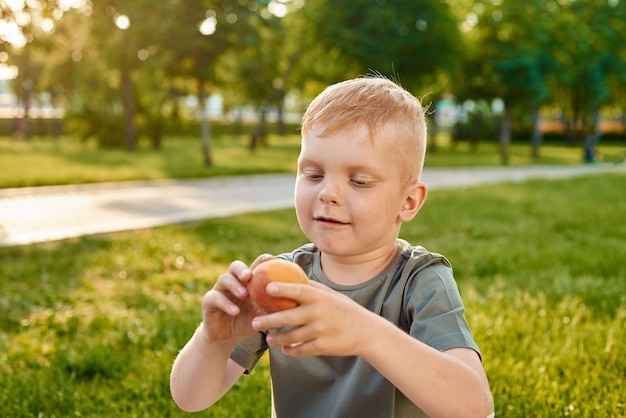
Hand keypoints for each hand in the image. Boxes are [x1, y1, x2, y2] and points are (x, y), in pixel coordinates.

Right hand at [200, 254, 273, 343]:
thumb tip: (296, 303)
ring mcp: (219, 290)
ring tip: (244, 294)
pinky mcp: (209, 302)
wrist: (227, 337)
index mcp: (246, 282)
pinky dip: (226, 303)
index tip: (272, 259)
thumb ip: (275, 307)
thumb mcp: (263, 315)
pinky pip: (215, 298)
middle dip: (242, 269)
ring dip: (234, 285)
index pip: (254, 266)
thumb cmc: (248, 322)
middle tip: (249, 275)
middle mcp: (232, 282)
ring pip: (224, 279)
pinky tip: (235, 310)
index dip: (262, 260)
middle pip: (235, 267)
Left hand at [251, 280, 374, 356]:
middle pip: (287, 318)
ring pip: (292, 337)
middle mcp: (319, 313)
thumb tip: (291, 275)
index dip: (282, 289)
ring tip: (268, 339)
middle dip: (268, 321)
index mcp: (320, 298)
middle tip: (254, 322)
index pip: (298, 291)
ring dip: (277, 339)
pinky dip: (291, 351)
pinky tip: (285, 350)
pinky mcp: (323, 347)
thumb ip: (312, 287)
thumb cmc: (345, 310)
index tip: (266, 288)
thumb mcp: (331, 295)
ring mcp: (321, 331)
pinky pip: (302, 350)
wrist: (367, 333)